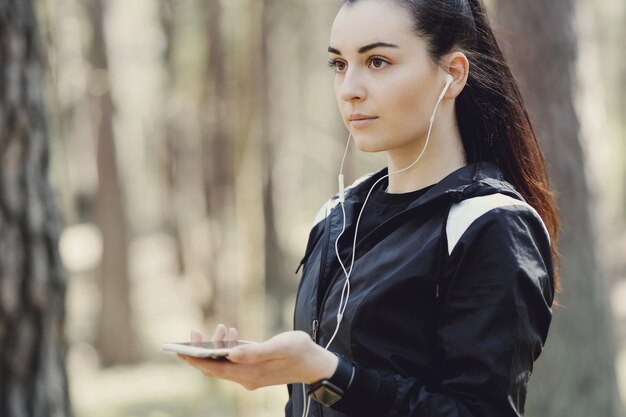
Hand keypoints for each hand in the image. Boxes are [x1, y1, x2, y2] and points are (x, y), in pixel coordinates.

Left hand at [179, 326, 338, 390]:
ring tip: (224, 328)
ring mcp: (250, 376)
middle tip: (194, 331)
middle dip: (202, 351)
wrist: (316, 364)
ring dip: (218, 347)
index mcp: (251, 372)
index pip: (214, 370)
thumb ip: (255, 351)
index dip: (195, 360)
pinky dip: (228, 349)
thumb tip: (230, 353)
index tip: (179, 351)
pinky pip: (233, 363)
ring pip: (224, 364)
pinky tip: (233, 334)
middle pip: (215, 368)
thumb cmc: (300, 351)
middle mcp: (247, 378)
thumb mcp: (280, 346)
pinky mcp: (255, 371)